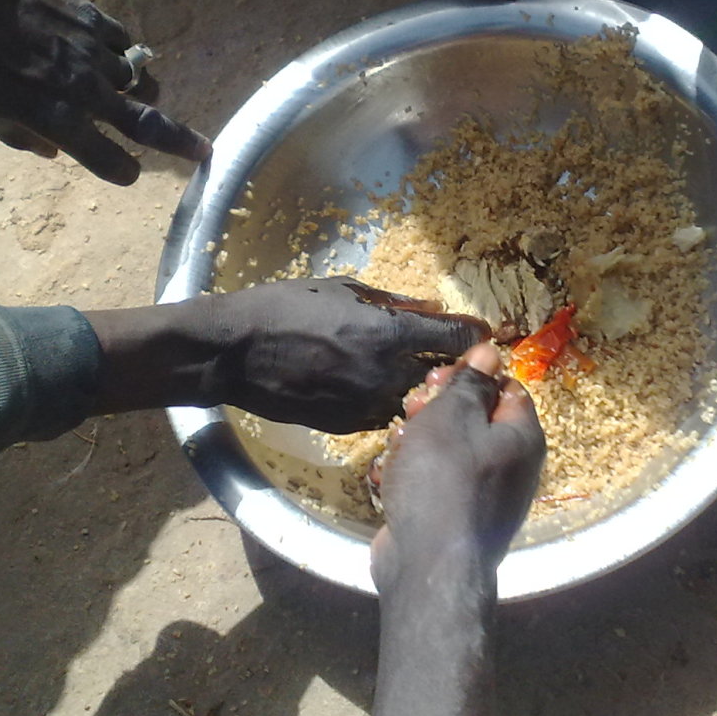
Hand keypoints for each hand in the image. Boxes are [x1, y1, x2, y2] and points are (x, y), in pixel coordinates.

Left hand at [0, 0, 210, 184]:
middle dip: (181, 142)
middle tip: (204, 151)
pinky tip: (113, 54)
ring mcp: (97, 52)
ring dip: (140, 94)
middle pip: (149, 125)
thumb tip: (52, 150)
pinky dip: (127, 55)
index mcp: (58, 121)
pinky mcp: (96, 18)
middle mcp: (88, 91)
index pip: (110, 161)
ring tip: (132, 93)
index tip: (127, 174)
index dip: (122, 173)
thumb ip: (19, 137)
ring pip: (141, 81)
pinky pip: (128, 44)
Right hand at [199, 280, 487, 432]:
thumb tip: (430, 307)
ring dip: (423, 391)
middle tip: (457, 359)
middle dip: (455, 369)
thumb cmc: (283, 308)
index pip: (455, 338)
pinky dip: (390, 404)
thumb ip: (392, 302)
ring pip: (416, 403)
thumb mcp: (342, 288)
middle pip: (445, 378)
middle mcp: (385, 374)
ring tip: (415, 375)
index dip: (475, 336)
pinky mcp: (347, 426)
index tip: (483, 334)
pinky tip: (379, 390)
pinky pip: (384, 416)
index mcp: (387, 333)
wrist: (234, 354)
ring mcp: (366, 405)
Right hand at [374, 342, 543, 586]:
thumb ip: (471, 383)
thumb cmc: (442, 480)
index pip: (505, 388)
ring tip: (399, 443)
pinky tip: (392, 475)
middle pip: (476, 419)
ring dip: (420, 440)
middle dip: (439, 408)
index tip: (437, 379)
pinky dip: (415, 474)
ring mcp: (485, 498)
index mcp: (522, 438)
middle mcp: (512, 468)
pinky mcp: (456, 520)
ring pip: (451, 451)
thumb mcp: (453, 415)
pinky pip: (438, 483)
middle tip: (413, 408)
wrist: (429, 565)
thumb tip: (491, 353)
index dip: (470, 376)